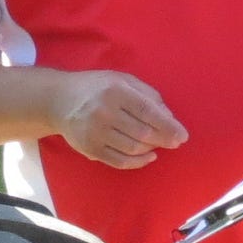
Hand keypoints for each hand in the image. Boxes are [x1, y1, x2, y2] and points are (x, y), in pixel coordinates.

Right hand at [49, 71, 186, 168]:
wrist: (60, 100)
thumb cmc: (97, 88)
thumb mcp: (123, 80)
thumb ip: (148, 95)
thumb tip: (169, 118)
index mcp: (115, 91)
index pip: (147, 111)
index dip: (168, 126)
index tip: (182, 136)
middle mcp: (104, 112)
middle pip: (142, 133)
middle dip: (164, 140)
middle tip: (175, 142)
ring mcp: (95, 132)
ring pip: (133, 148)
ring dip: (151, 149)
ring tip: (158, 145)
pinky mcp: (90, 148)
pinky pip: (119, 161)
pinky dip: (138, 162)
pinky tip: (148, 156)